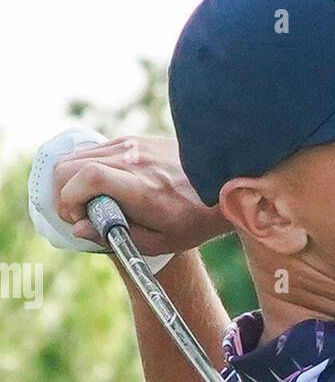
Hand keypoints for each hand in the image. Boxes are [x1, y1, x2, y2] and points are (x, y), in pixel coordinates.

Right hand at [53, 135, 228, 256]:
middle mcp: (134, 160)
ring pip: (77, 155)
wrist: (226, 183)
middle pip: (71, 164)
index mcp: (142, 188)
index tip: (76, 218)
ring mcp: (132, 145)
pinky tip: (102, 188)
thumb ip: (115, 236)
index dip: (69, 199)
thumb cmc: (195, 219)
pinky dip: (85, 169)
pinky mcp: (134, 140)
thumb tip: (78, 228)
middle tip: (77, 215)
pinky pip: (94, 150)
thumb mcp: (160, 241)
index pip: (87, 178)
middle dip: (62, 192)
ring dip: (71, 180)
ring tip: (88, 203)